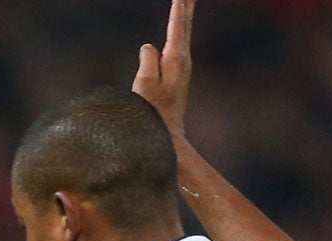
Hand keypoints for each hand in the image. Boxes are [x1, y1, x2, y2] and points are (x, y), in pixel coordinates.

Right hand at [132, 0, 193, 137]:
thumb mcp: (145, 84)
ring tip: (186, 1)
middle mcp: (183, 60)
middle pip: (185, 25)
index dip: (178, 6)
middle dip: (186, 6)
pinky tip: (178, 31)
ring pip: (184, 34)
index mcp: (176, 58)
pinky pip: (179, 45)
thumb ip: (148, 60)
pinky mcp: (178, 76)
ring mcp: (183, 68)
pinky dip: (179, 31)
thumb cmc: (152, 112)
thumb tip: (149, 47)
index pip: (177, 25)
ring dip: (184, 16)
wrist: (168, 135)